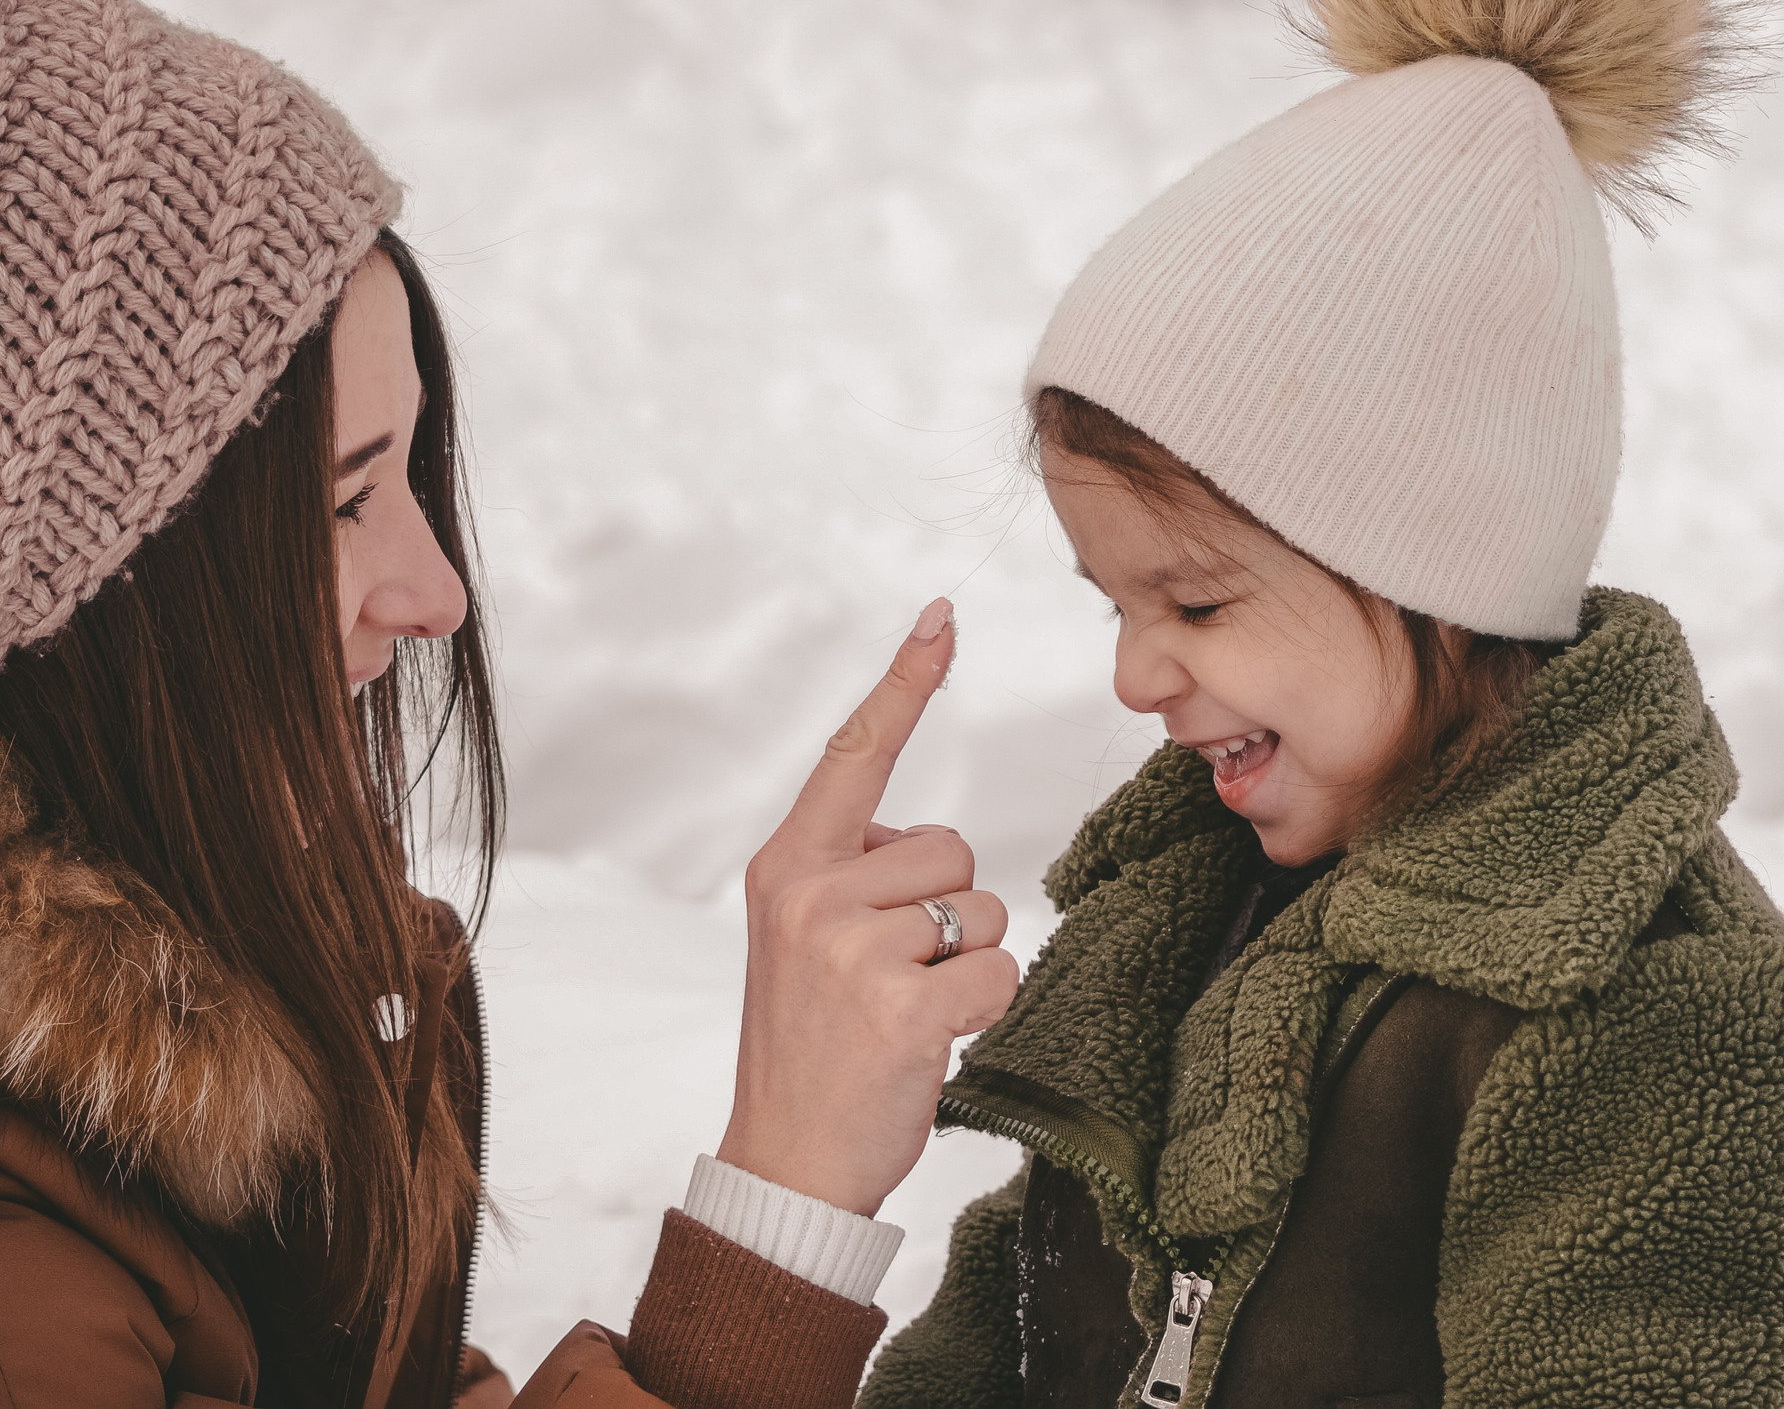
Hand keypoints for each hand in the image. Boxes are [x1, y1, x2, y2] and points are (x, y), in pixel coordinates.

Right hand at [716, 598, 1017, 1215]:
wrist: (785, 1163)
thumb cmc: (812, 1048)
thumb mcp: (803, 941)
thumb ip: (853, 878)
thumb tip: (930, 846)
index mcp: (787, 867)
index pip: (855, 755)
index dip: (904, 684)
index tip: (940, 619)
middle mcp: (813, 893)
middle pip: (955, 849)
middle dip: (950, 912)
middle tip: (892, 980)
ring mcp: (854, 949)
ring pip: (986, 908)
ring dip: (968, 962)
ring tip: (904, 1012)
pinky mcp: (903, 1006)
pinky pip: (999, 969)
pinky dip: (985, 1008)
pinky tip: (928, 1044)